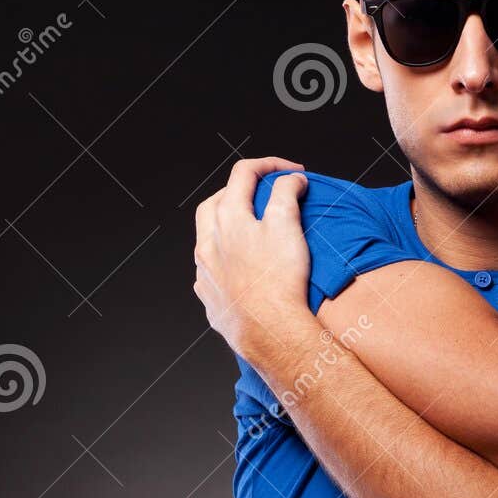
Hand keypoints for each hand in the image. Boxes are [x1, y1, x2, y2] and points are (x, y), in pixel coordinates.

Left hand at [193, 156, 315, 364]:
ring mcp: (205, 270)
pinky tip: (239, 266)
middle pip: (216, 201)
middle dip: (240, 191)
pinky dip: (224, 260)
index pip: (244, 174)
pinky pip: (210, 270)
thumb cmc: (279, 280)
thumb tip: (291, 179)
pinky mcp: (210, 296)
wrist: (269, 331)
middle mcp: (209, 241)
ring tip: (248, 229)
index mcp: (227, 217)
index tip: (292, 173)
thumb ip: (286, 194)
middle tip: (264, 195)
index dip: (271, 165)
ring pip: (207, 236)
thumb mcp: (287, 225)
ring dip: (226, 225)